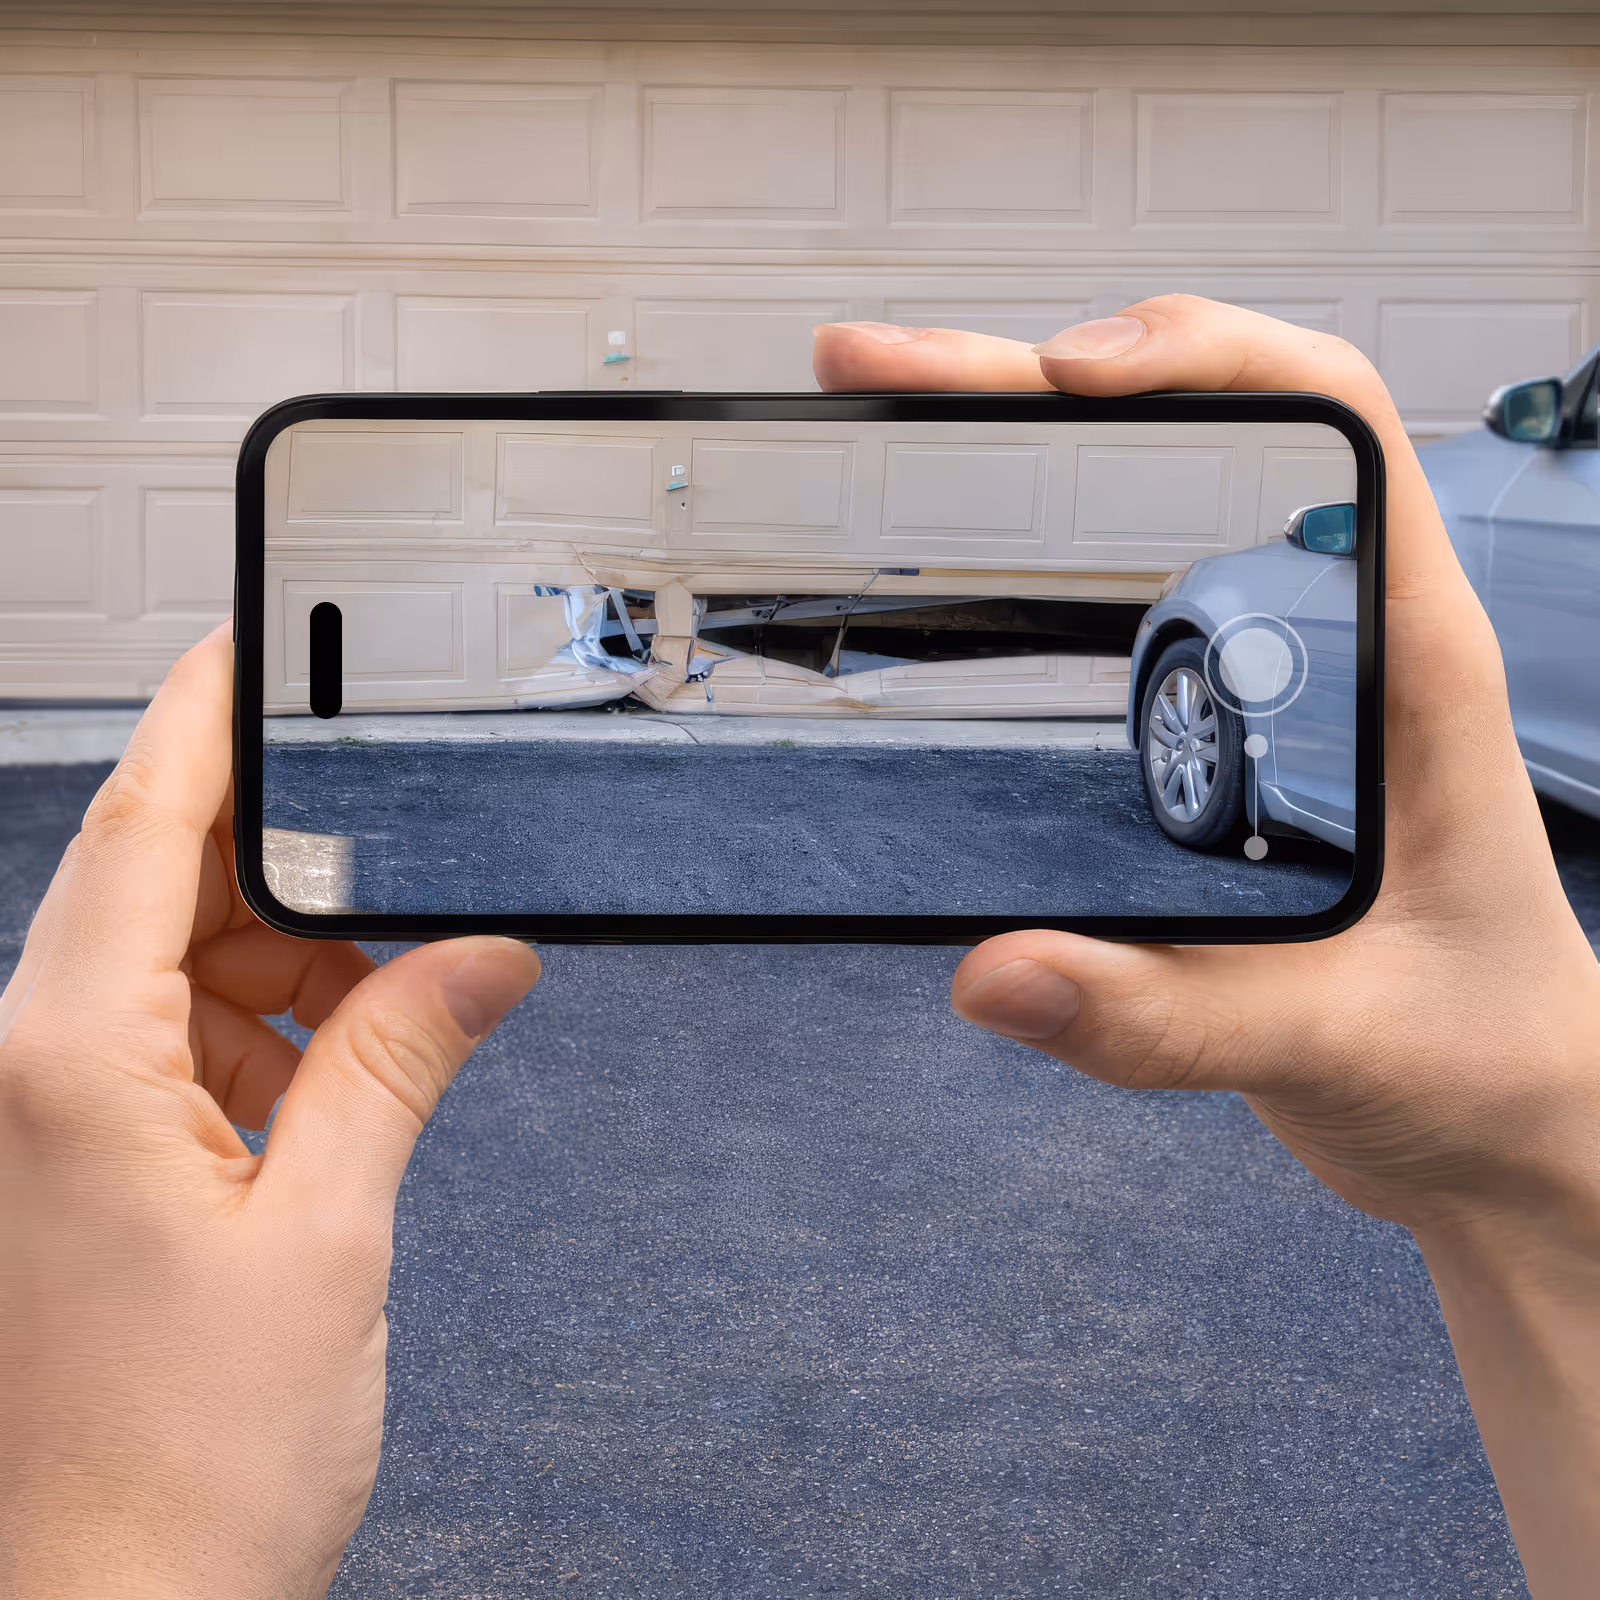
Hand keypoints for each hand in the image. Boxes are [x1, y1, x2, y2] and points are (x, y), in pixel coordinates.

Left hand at [0, 623, 540, 1597]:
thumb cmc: (179, 1470)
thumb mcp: (328, 1236)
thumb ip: (402, 1064)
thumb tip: (482, 960)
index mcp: (65, 1067)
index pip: (139, 828)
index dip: (202, 717)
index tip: (245, 641)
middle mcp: (29, 1076)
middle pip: (165, 892)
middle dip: (296, 879)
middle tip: (405, 891)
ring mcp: (47, 1122)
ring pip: (177, 971)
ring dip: (291, 975)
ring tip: (387, 1025)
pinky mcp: (74, 1166)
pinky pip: (175, 1048)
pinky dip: (266, 1042)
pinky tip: (338, 1083)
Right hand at [817, 300, 1599, 1594]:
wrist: (1502, 1126)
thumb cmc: (1482, 1062)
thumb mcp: (1341, 1041)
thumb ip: (1175, 1017)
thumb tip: (998, 970)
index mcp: (1411, 666)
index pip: (1340, 425)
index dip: (1208, 357)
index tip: (1063, 373)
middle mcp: (1341, 647)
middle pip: (1207, 441)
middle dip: (1041, 383)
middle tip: (892, 373)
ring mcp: (1278, 687)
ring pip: (1159, 506)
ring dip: (1030, 447)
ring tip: (907, 418)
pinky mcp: (1221, 744)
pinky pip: (1124, 605)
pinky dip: (1030, 553)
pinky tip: (952, 569)